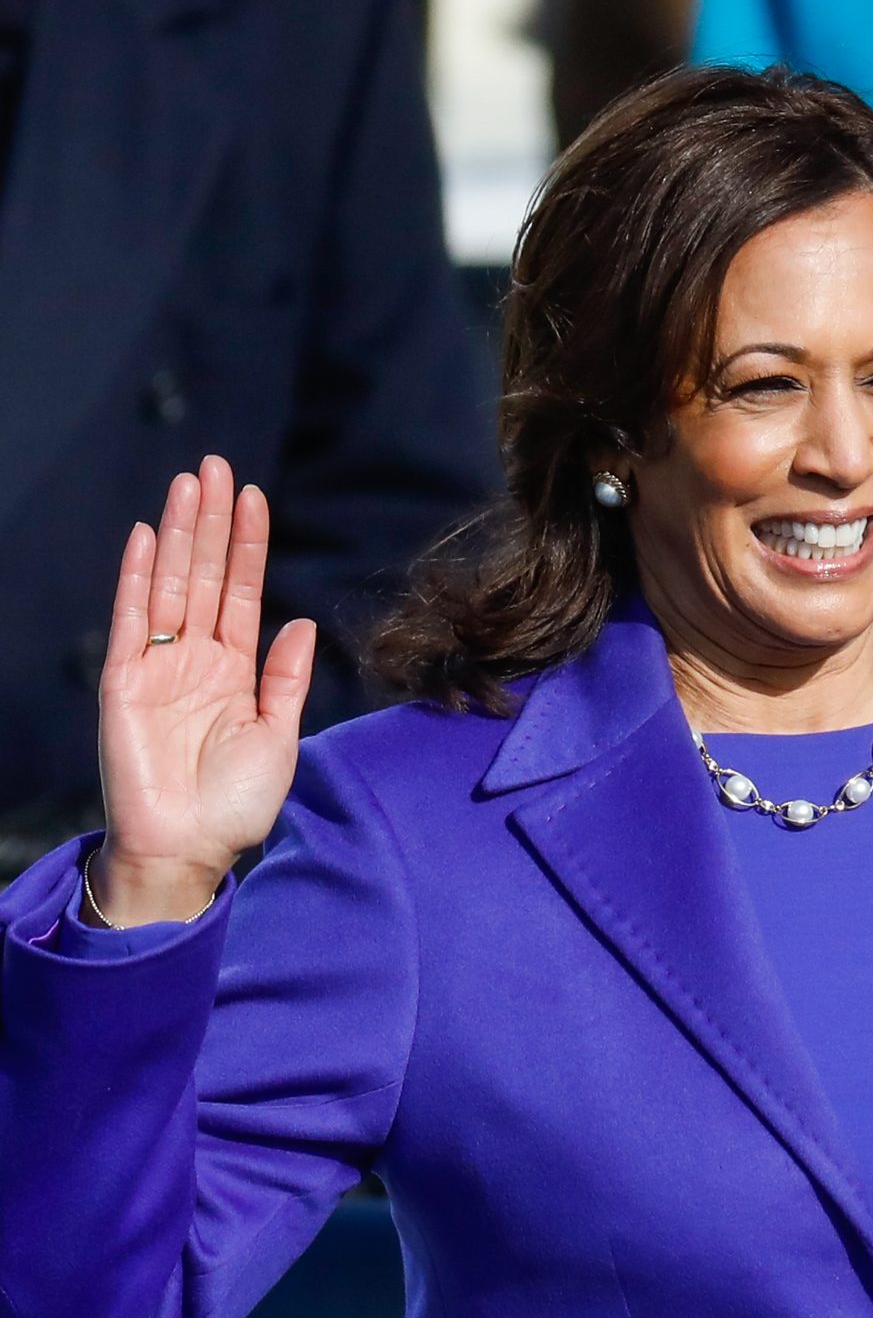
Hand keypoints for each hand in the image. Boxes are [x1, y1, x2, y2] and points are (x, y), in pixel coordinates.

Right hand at [91, 455, 316, 925]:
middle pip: (203, 575)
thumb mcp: (278, 737)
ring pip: (170, 586)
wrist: (189, 851)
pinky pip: (132, 622)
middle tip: (216, 466)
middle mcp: (196, 660)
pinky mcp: (125, 684)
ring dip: (179, 535)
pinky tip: (147, 538)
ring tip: (188, 484)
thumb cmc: (235, 806)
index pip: (241, 592)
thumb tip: (302, 621)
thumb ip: (286, 679)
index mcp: (235, 670)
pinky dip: (138, 579)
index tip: (255, 497)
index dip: (248, 545)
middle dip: (211, 521)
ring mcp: (159, 668)